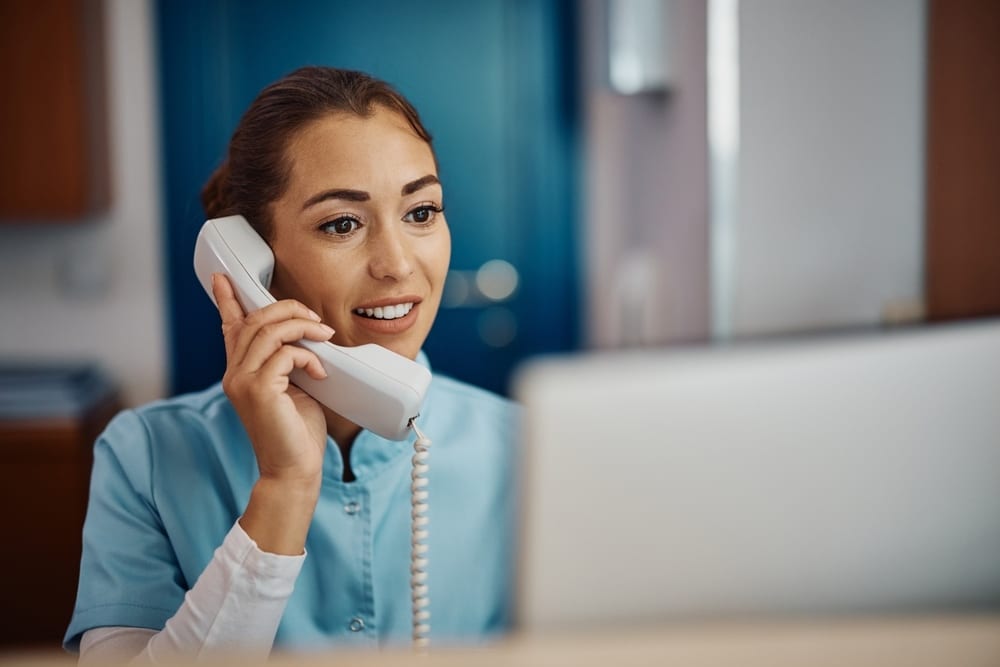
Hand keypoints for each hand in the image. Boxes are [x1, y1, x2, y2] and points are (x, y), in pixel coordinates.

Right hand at [211, 273, 333, 487]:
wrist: (293, 469)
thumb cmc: (297, 432)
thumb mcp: (292, 388)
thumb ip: (287, 362)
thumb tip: (304, 336)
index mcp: (240, 372)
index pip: (230, 328)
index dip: (227, 300)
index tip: (222, 277)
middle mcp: (234, 374)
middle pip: (255, 320)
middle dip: (288, 309)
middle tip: (315, 318)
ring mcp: (242, 381)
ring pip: (269, 330)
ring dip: (302, 326)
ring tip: (324, 336)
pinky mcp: (258, 390)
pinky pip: (285, 352)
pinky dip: (307, 356)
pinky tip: (319, 372)